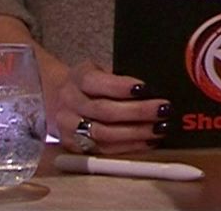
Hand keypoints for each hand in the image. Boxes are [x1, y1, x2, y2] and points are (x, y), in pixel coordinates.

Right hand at [45, 60, 169, 154]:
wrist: (58, 100)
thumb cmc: (91, 84)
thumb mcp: (99, 71)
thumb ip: (119, 78)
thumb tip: (155, 88)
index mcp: (78, 78)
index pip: (96, 82)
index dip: (120, 86)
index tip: (145, 88)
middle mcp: (70, 103)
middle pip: (104, 110)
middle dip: (137, 111)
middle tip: (163, 110)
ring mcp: (69, 127)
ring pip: (104, 134)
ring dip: (136, 133)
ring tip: (160, 128)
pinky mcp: (74, 147)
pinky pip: (103, 150)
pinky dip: (129, 147)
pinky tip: (148, 141)